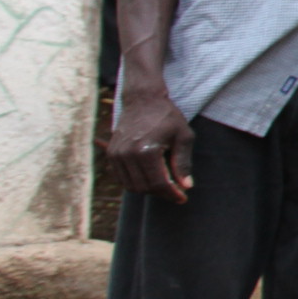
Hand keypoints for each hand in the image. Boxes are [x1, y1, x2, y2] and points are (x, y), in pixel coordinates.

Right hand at [108, 86, 193, 203]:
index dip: (171, 194)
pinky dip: (136, 182)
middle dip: (161, 193)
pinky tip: (151, 178)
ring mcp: (116, 154)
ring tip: (165, 185)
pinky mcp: (111, 154)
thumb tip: (186, 186)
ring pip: (131, 186)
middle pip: (144, 188)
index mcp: (146, 150)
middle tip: (176, 192)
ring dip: (148, 190)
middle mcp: (127, 154)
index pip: (158, 183)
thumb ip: (183, 162)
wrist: (143, 100)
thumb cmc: (167, 116)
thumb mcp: (183, 136)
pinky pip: (122, 178)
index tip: (182, 198)